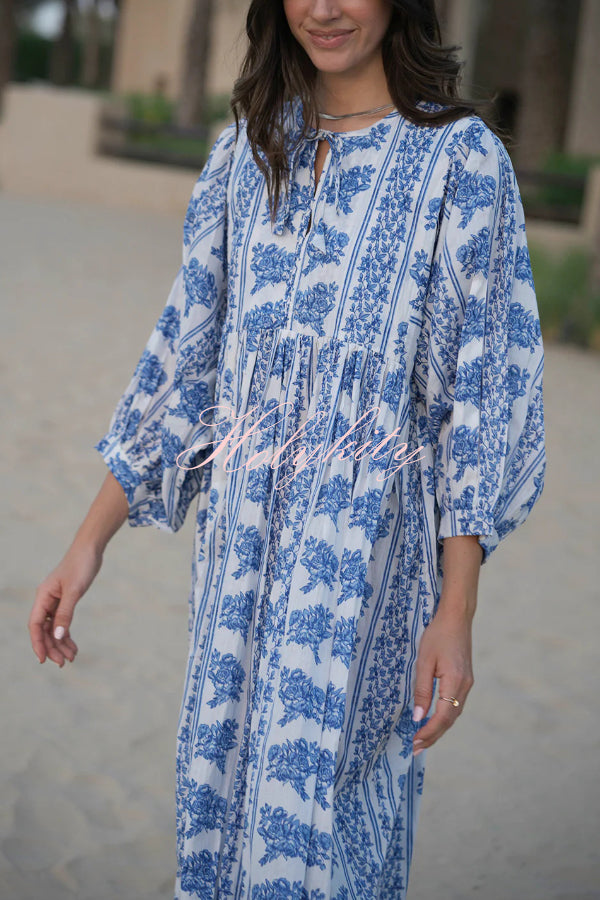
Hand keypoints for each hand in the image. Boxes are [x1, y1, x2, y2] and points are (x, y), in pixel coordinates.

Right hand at [28, 542, 103, 666]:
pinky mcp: (66, 601)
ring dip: (60, 643)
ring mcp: (55, 602)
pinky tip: (73, 646)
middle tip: (64, 663)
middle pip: (44, 630)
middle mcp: (46, 600)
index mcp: (43, 596)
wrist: (91, 550)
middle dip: (52, 647)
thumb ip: (65, 614)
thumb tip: (57, 636)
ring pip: (53, 628)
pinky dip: (66, 634)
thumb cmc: (81, 566)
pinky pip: (62, 622)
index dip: (38, 643)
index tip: (43, 659)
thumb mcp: (74, 591)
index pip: (35, 625)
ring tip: (72, 658)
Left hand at [411, 604, 473, 754]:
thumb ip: (422, 690)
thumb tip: (418, 717)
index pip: (443, 716)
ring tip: (422, 740)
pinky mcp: (466, 679)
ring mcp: (468, 683)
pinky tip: (434, 721)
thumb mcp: (424, 661)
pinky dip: (444, 717)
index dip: (429, 732)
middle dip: (433, 736)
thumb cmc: (437, 635)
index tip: (414, 742)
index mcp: (456, 682)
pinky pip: (455, 705)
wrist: (456, 617)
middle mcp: (465, 686)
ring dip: (439, 729)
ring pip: (454, 714)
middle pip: (450, 720)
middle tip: (415, 749)